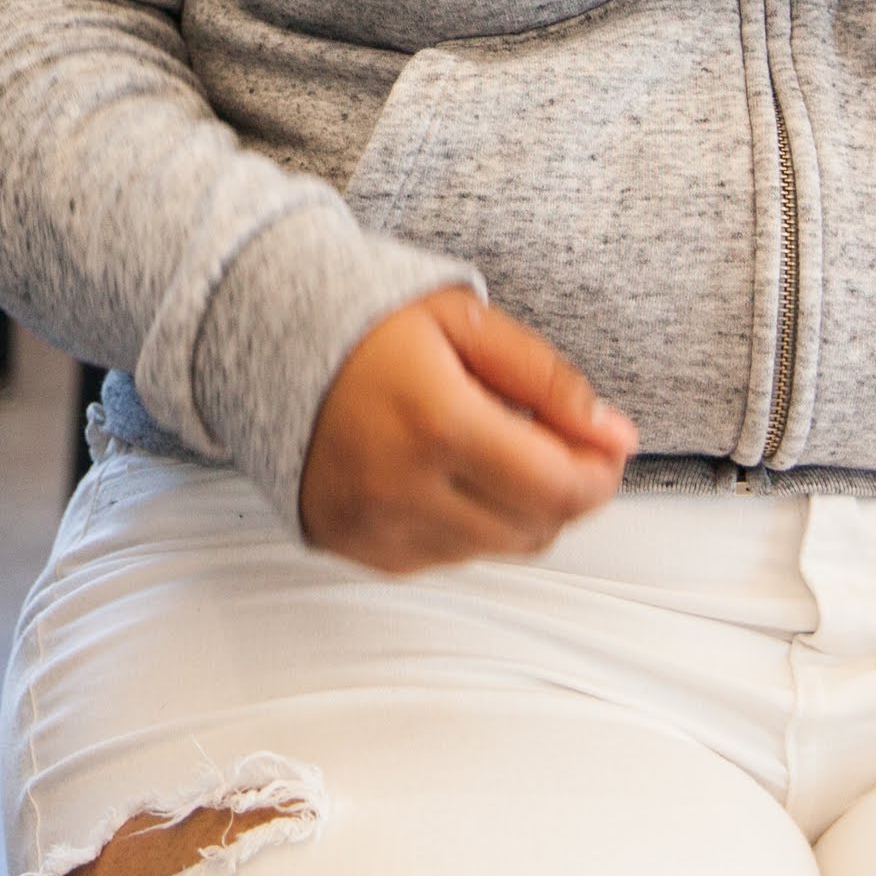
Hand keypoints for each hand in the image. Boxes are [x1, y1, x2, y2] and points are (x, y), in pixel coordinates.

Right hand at [298, 285, 635, 572]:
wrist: (258, 335)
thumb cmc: (364, 318)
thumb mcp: (464, 322)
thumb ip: (546, 380)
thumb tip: (617, 436)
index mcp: (436, 421)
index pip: (559, 489)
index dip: (599, 474)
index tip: (603, 446)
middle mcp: (401, 487)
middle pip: (534, 530)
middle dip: (562, 492)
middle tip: (551, 443)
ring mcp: (372, 525)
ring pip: (492, 549)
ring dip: (511, 509)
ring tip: (485, 448)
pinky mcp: (351, 546)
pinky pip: (441, 557)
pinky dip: (461, 524)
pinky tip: (440, 472)